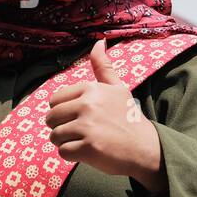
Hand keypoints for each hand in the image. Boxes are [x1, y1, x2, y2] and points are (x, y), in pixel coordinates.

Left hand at [44, 39, 166, 193]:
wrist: (146, 148)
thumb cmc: (129, 118)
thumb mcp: (118, 88)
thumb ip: (103, 67)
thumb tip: (99, 41)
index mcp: (91, 89)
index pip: (54, 100)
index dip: (63, 111)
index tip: (79, 116)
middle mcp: (87, 105)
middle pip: (51, 118)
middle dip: (61, 127)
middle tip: (81, 131)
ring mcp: (87, 127)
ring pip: (54, 135)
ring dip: (66, 142)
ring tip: (85, 141)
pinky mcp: (87, 148)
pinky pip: (62, 151)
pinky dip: (72, 155)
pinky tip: (88, 152)